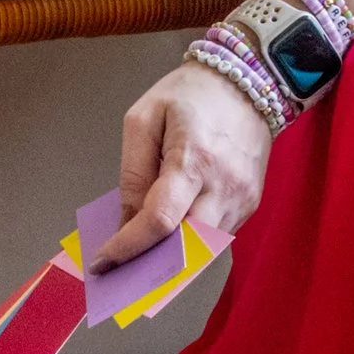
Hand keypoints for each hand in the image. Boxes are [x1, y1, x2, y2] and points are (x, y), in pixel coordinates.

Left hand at [90, 61, 271, 271]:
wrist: (247, 81)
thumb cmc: (190, 93)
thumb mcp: (144, 119)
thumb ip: (133, 172)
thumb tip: (125, 221)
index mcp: (193, 158)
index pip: (160, 220)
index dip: (129, 247)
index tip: (104, 261)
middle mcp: (223, 185)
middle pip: (186, 247)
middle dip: (150, 265)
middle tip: (120, 273)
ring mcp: (242, 198)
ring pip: (203, 250)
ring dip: (171, 259)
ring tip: (139, 259)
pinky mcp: (250, 203)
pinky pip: (216, 236)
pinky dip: (191, 242)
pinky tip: (170, 237)